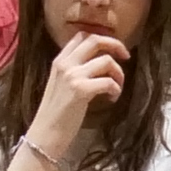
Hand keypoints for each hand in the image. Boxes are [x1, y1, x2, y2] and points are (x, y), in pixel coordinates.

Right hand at [22, 28, 129, 168]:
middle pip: (95, 40)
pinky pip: (109, 82)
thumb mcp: (60, 84)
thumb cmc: (55, 113)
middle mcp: (65, 64)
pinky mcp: (81, 90)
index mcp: (59, 60)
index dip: (101, 37)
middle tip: (126, 56)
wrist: (45, 134)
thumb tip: (97, 63)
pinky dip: (116, 89)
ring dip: (119, 73)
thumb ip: (74, 70)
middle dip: (115, 45)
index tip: (112, 48)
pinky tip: (112, 99)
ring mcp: (72, 76)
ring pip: (106, 61)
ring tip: (117, 87)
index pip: (81, 35)